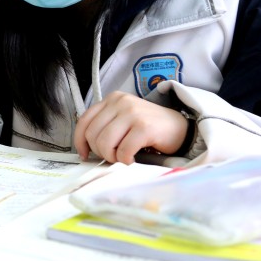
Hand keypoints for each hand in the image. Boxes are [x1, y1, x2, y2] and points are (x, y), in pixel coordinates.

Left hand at [74, 91, 188, 163]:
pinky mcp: (144, 127)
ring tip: (124, 157)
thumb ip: (105, 127)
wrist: (180, 128)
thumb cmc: (149, 128)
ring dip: (113, 157)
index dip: (80, 141)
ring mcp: (132, 113)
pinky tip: (134, 159)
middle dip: (100, 152)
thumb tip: (86, 148)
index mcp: (112, 99)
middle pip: (93, 134)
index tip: (85, 154)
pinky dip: (126, 161)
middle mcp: (120, 102)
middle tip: (114, 156)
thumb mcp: (123, 120)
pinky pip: (124, 151)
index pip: (84, 120)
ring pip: (105, 143)